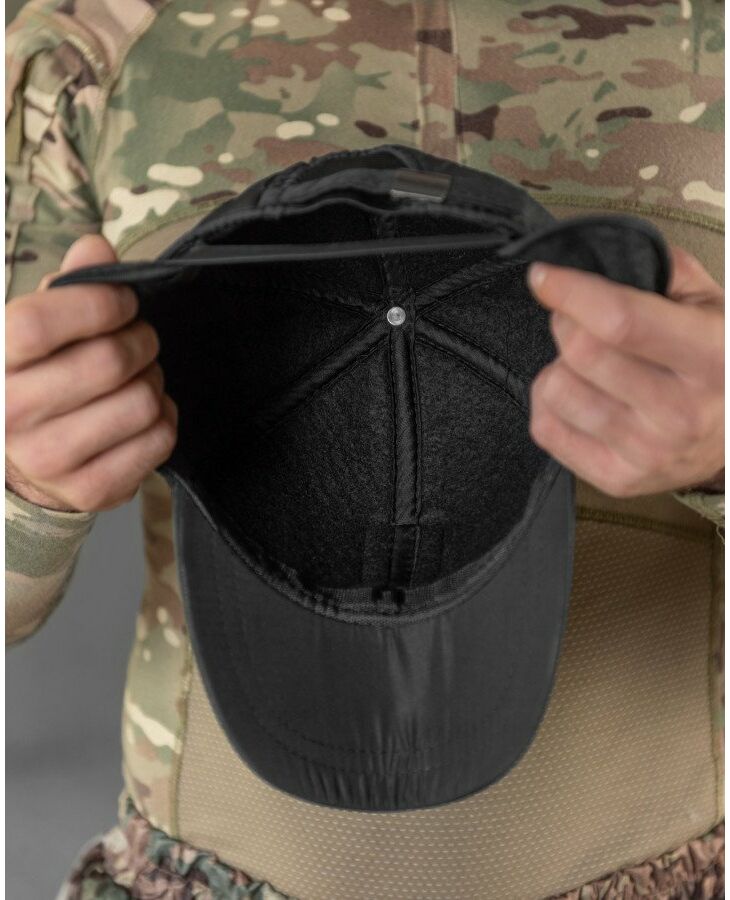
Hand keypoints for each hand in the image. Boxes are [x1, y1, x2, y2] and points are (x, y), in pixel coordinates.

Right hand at [6, 234, 177, 511]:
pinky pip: (159, 439)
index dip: (97, 303)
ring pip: (141, 401)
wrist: (26, 462)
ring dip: (153, 381)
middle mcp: (10, 415)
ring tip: (138, 379)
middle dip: (140, 341)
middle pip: (107, 362)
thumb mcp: (38, 328)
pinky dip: (164, 418)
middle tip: (140, 340)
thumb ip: (68, 286)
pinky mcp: (90, 490)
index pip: (39, 324)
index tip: (123, 302)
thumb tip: (96, 247)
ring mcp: (49, 460)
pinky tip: (143, 414)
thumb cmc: (39, 378)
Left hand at [526, 244, 723, 497]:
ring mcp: (648, 452)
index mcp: (712, 356)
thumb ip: (666, 270)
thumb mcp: (712, 305)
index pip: (620, 319)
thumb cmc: (718, 362)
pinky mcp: (618, 479)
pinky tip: (580, 397)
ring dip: (559, 366)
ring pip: (557, 389)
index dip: (571, 291)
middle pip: (580, 351)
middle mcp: (680, 412)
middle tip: (580, 321)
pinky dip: (549, 404)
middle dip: (567, 322)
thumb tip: (599, 253)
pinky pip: (545, 429)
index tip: (542, 276)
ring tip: (587, 366)